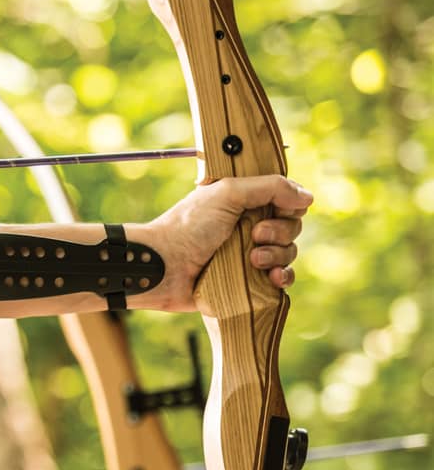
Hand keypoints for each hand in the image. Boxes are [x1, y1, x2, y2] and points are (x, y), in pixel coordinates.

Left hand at [136, 175, 312, 311]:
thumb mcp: (226, 194)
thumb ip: (269, 188)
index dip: (288, 205)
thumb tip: (307, 197)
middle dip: (280, 231)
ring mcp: (248, 254)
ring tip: (253, 259)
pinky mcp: (248, 281)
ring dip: (278, 254)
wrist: (163, 267)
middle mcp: (247, 227)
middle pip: (290, 226)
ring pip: (288, 252)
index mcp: (242, 203)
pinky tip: (273, 278)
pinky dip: (283, 277)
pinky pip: (281, 279)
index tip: (277, 209)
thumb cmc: (188, 227)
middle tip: (255, 235)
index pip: (284, 200)